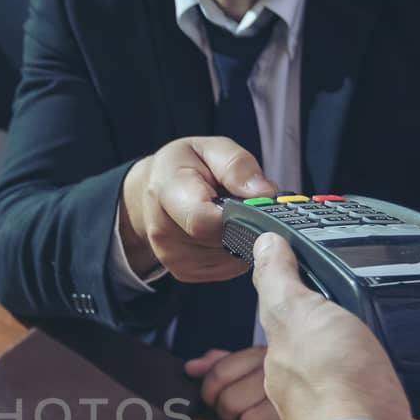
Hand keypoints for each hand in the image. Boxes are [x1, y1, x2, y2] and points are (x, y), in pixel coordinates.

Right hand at [118, 137, 276, 279]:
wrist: (154, 190)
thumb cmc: (184, 166)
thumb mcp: (210, 148)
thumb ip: (237, 165)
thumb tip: (265, 193)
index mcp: (165, 191)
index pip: (203, 219)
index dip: (239, 215)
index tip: (257, 203)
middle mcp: (163, 231)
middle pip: (222, 241)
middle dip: (245, 223)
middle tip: (246, 204)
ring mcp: (172, 257)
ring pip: (230, 258)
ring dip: (242, 238)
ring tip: (231, 216)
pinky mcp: (185, 272)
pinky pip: (227, 267)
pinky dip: (235, 251)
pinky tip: (226, 232)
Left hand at [183, 347, 290, 419]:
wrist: (347, 392)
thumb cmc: (295, 379)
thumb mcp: (260, 363)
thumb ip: (223, 364)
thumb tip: (190, 369)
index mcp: (264, 355)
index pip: (219, 375)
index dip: (210, 392)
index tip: (215, 397)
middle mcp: (277, 374)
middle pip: (229, 404)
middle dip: (231, 413)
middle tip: (246, 410)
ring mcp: (291, 401)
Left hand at [250, 232, 419, 419]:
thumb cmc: (334, 387)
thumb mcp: (296, 314)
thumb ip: (279, 281)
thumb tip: (263, 244)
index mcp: (292, 365)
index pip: (295, 329)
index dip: (309, 304)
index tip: (333, 282)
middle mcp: (325, 393)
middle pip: (343, 354)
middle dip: (361, 334)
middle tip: (387, 302)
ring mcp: (366, 413)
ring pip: (386, 380)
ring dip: (403, 361)